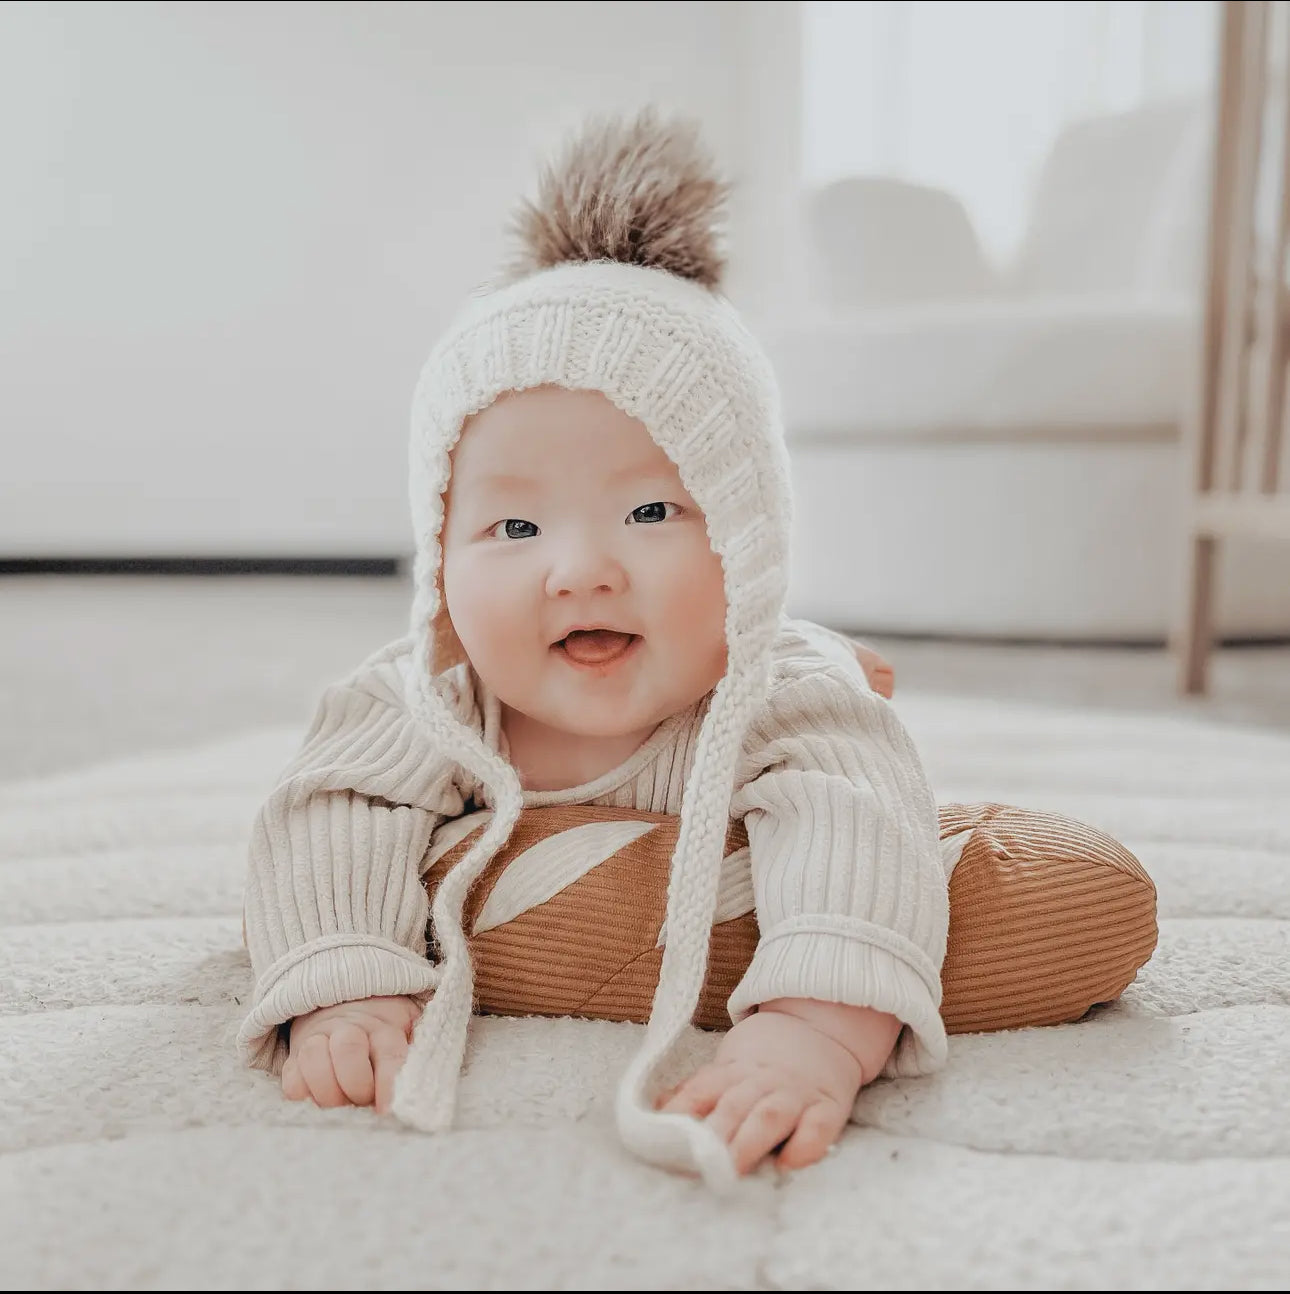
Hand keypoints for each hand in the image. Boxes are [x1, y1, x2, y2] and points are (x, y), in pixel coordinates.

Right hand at [282, 995, 421, 1113]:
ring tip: (341, 1106)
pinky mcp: (295, 1058)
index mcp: (384, 1028)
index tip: (387, 1112)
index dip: (388, 1084)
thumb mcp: (409, 1037)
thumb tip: (426, 1097)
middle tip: (363, 1102)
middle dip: (356, 1085)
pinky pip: (291, 1079)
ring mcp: (319, 1039)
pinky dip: (303, 1096)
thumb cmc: (385, 1036)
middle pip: (348, 1049)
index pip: (389, 1052)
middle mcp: (350, 1028)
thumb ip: (418, 1060)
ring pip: (314, 1058)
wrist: (345, 1010)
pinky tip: (319, 1104)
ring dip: (328, 1092)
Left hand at [656, 1007, 868, 1175]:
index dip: (678, 1115)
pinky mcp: (828, 1107)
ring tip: (732, 1170)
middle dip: (712, 1136)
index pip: (699, 1091)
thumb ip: (697, 1091)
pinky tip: (790, 1163)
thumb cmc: (765, 1058)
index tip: (659, 1140)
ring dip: (748, 1142)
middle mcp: (761, 1081)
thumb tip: (655, 1110)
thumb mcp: (727, 1065)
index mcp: (731, 1071)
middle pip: (732, 1107)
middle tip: (695, 1164)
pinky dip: (805, 1145)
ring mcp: (795, 1094)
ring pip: (768, 1116)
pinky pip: (818, 1126)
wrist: (822, 1026)